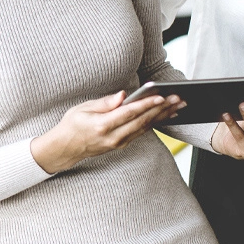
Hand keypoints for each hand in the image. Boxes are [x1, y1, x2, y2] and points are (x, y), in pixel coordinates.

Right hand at [31, 90, 184, 172]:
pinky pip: (141, 132)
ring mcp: (118, 143)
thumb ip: (105, 102)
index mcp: (102, 125)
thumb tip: (123, 95)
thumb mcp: (83, 108)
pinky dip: (154, 123)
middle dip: (161, 109)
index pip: (128, 113)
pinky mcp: (121, 145)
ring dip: (162, 116)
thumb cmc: (72, 124)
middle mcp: (113, 137)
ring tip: (178, 106)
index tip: (160, 96)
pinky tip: (165, 115)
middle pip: (142, 121)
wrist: (66, 148)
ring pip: (145, 128)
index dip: (146, 105)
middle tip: (178, 99)